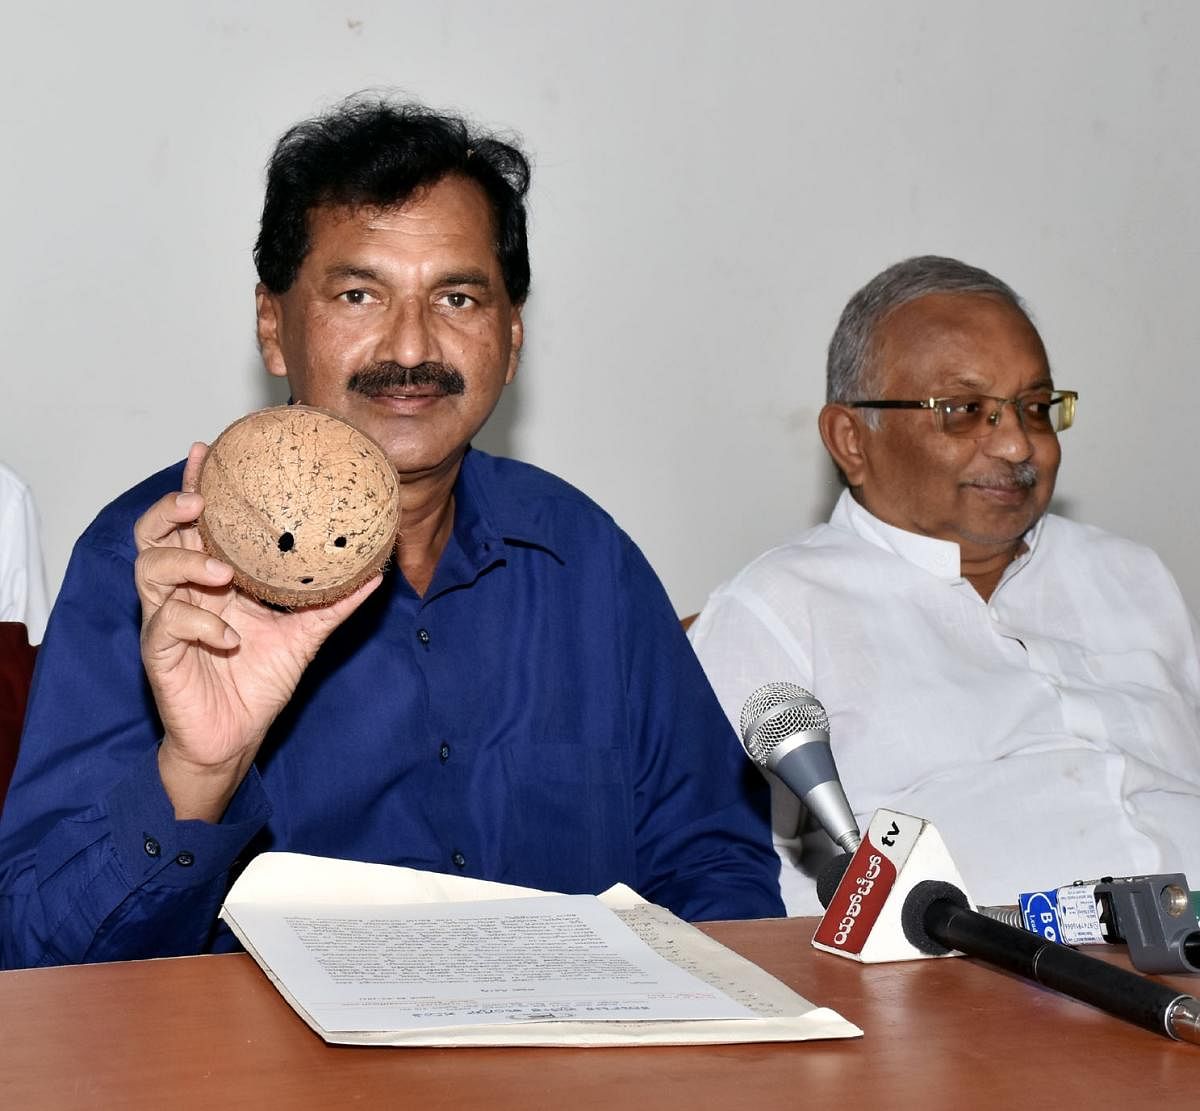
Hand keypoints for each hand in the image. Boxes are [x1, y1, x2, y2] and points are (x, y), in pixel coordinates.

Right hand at [135, 442, 381, 820]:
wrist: (236, 738)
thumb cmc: (259, 683)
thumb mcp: (304, 636)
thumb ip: (334, 604)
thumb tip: (377, 573)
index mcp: (213, 579)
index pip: (196, 523)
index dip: (196, 486)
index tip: (207, 451)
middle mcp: (184, 592)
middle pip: (156, 534)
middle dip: (172, 510)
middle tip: (200, 504)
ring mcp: (166, 620)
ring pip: (151, 569)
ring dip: (185, 563)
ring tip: (221, 572)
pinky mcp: (159, 652)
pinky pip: (167, 623)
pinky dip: (200, 623)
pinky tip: (229, 637)